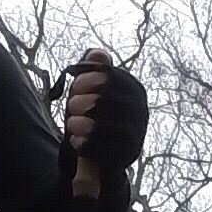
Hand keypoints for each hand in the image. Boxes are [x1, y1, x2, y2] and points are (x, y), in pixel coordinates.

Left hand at [62, 47, 148, 171]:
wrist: (109, 157)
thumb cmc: (100, 116)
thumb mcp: (98, 90)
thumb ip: (96, 70)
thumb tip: (96, 53)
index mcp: (134, 90)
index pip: (108, 76)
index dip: (85, 79)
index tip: (75, 86)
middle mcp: (140, 111)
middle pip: (102, 99)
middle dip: (78, 101)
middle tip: (71, 106)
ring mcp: (134, 135)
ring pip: (98, 125)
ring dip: (76, 123)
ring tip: (72, 123)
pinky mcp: (124, 157)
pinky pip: (97, 147)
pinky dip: (81, 142)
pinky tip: (75, 140)